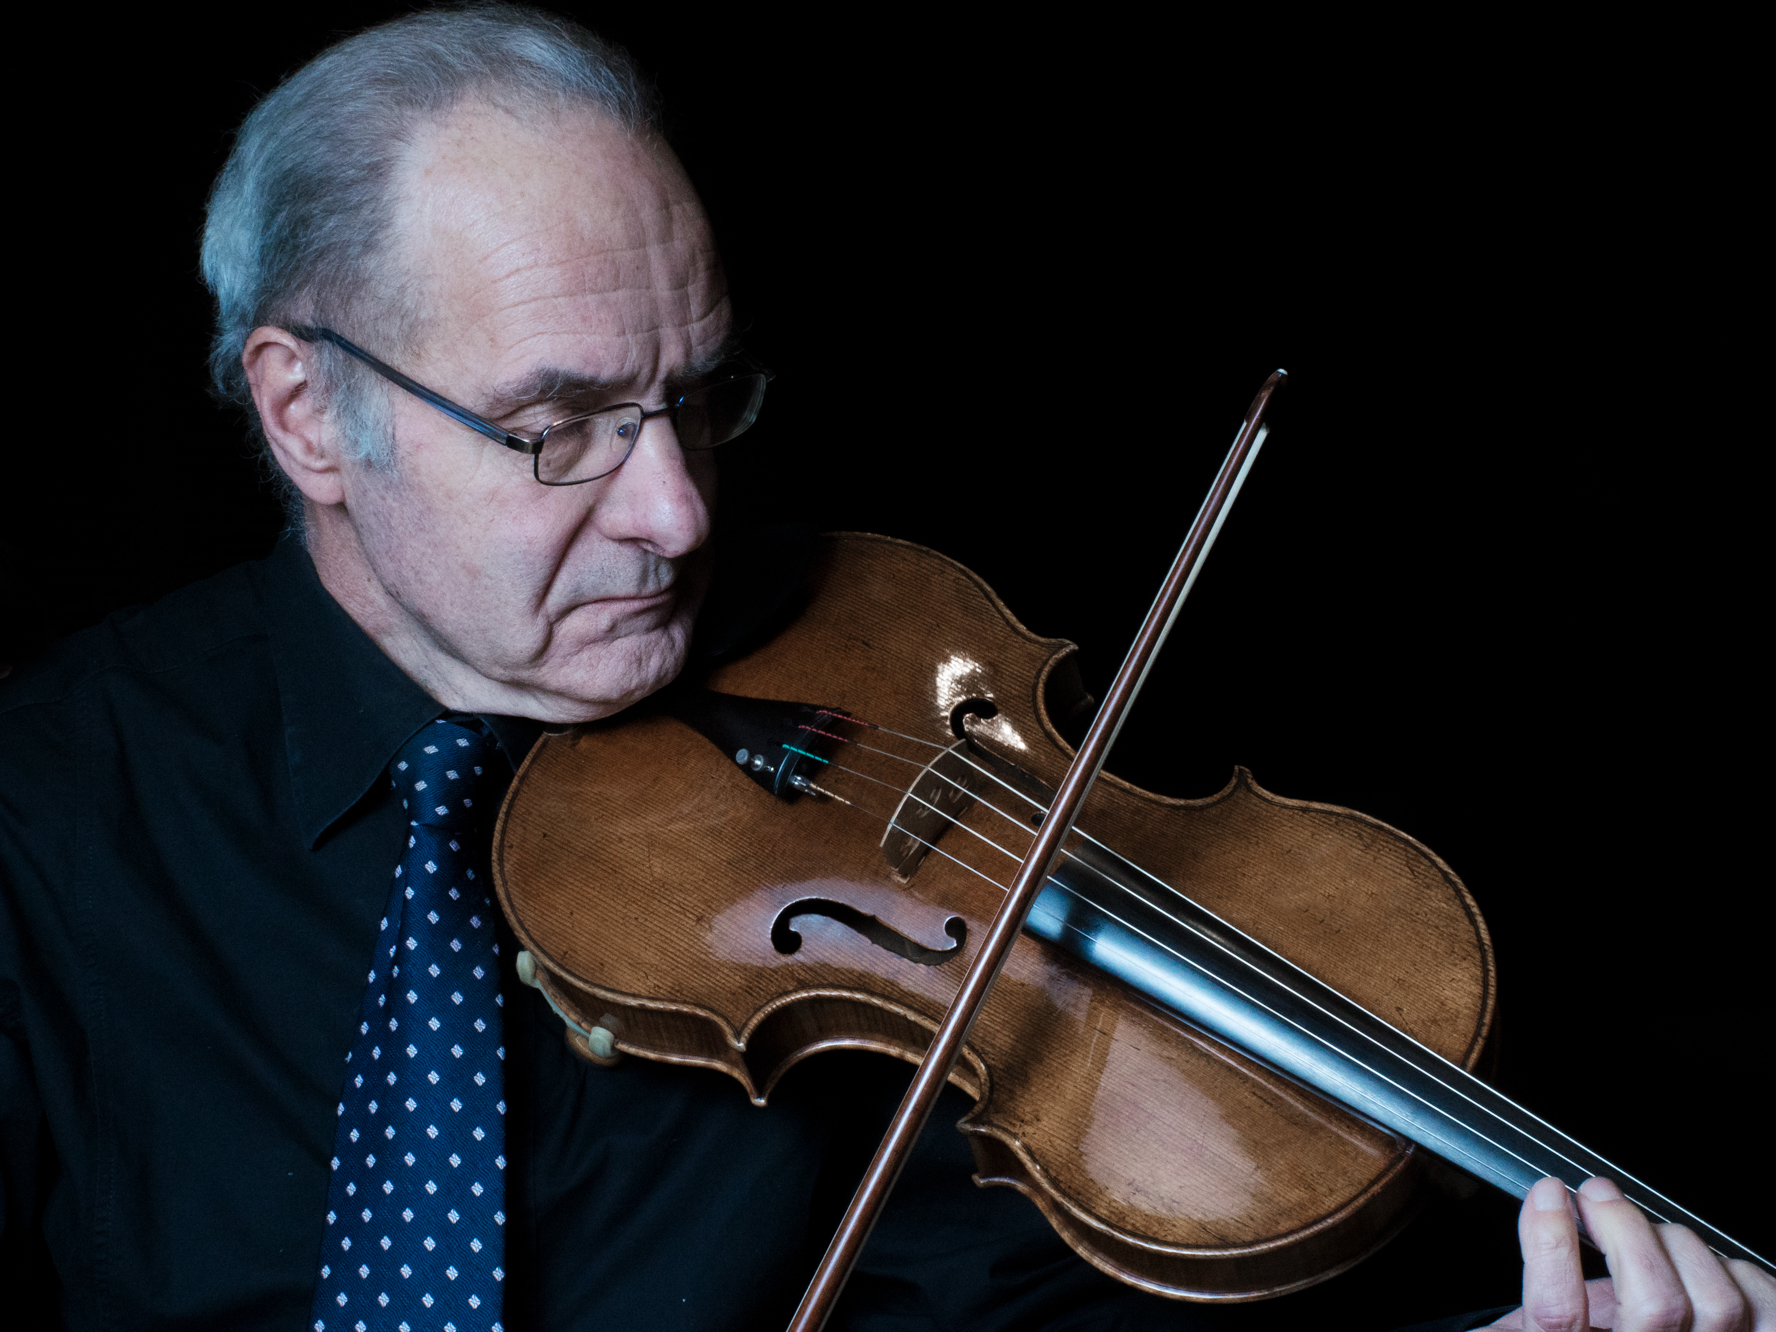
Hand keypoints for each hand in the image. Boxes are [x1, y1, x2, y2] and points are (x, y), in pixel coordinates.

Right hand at [1488, 1177, 1774, 1330]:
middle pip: (1656, 1305)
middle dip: (1626, 1230)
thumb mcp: (1539, 1327)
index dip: (1550, 1245)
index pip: (1559, 1315)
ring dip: (1679, 1246)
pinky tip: (1706, 1267)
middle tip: (1598, 1195)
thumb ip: (1534, 1285)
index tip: (1549, 1194)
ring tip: (1650, 1236)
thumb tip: (1522, 1223)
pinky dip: (1738, 1272)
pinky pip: (1764, 1306)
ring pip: (1716, 1303)